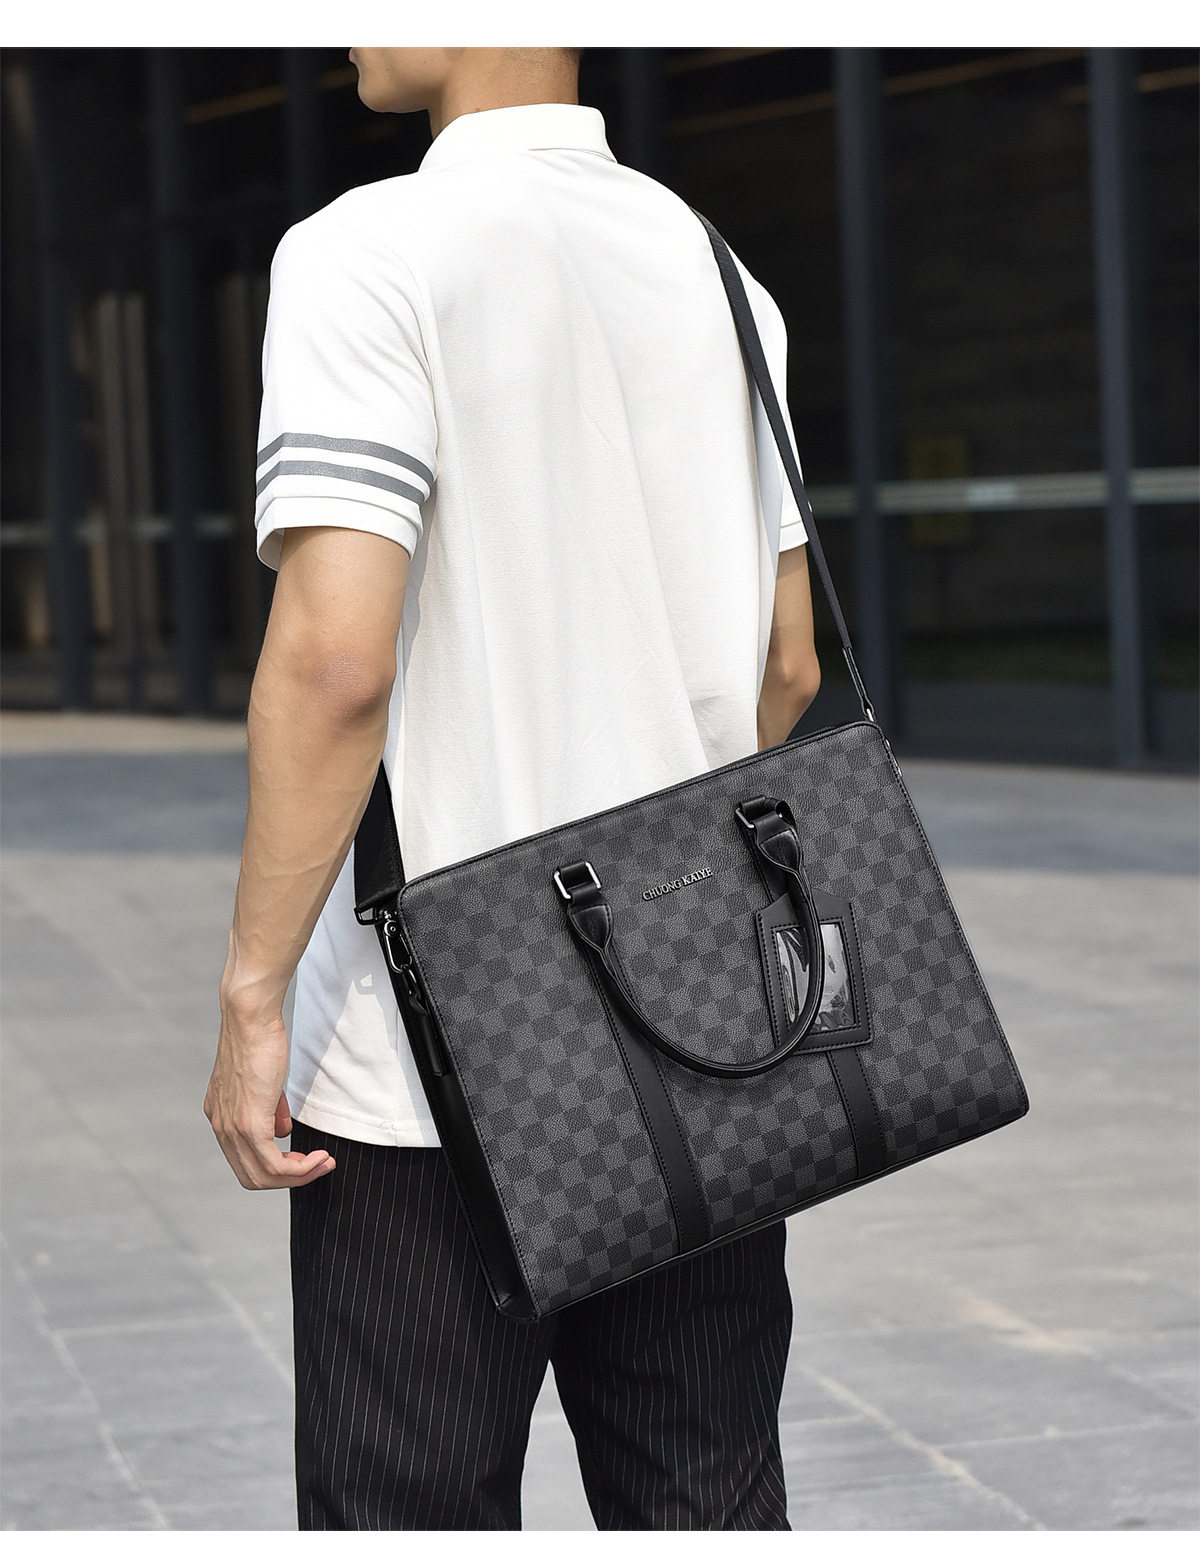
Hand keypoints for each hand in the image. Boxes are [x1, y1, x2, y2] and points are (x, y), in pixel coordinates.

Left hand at [205, 1000, 335, 1189]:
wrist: (249, 1019)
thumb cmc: (259, 1040)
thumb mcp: (264, 1082)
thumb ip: (270, 1109)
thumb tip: (282, 1132)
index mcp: (220, 1116)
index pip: (244, 1161)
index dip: (276, 1167)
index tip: (303, 1156)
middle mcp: (221, 1127)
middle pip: (252, 1177)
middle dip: (290, 1178)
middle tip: (317, 1165)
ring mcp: (233, 1129)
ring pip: (263, 1177)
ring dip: (300, 1175)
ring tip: (323, 1162)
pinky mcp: (250, 1125)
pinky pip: (274, 1165)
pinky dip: (301, 1169)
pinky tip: (318, 1157)